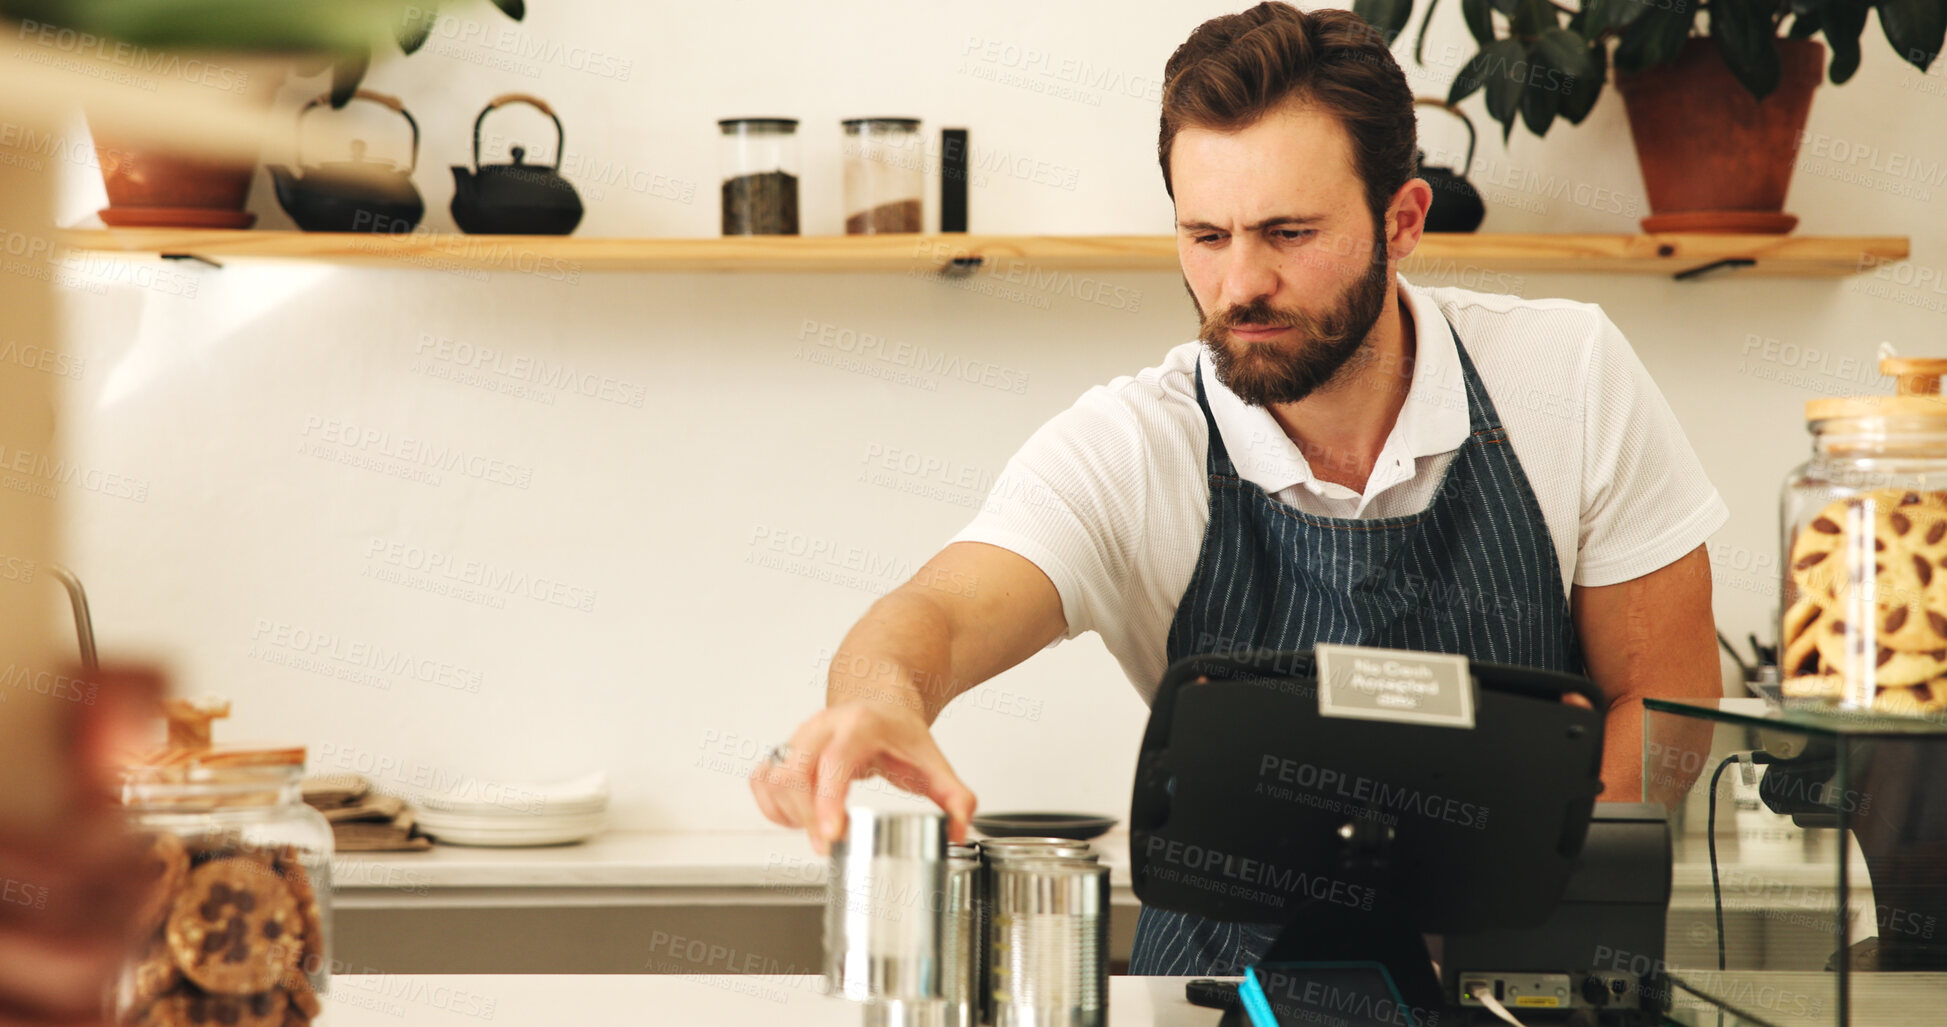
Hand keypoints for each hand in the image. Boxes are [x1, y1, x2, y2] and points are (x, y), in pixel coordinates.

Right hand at [748, 702, 976, 855]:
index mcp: (860, 725)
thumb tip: (959, 831)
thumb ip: (956, 797)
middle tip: (830, 845)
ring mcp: (798, 737)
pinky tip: (797, 820)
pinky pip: (762, 781)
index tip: (834, 834)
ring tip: (819, 831)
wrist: (877, 700)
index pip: (835, 759)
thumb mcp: (933, 762)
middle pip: (795, 772)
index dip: (829, 798)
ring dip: (790, 814)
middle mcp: (822, 727)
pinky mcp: (784, 751)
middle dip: (807, 816)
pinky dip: (772, 807)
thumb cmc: (899, 732)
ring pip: (774, 778)